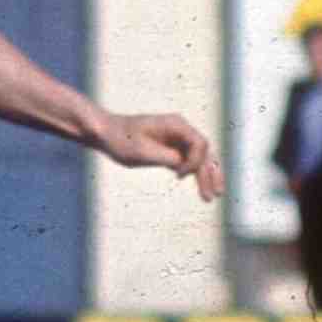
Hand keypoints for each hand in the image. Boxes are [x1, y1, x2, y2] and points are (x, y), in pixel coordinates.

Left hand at [96, 112, 222, 201]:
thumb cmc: (121, 140)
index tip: (179, 175)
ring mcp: (177, 139)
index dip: (195, 161)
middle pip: (204, 151)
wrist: (107, 134)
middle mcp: (180, 130)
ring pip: (199, 158)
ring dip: (207, 176)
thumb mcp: (140, 151)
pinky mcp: (171, 149)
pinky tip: (201, 190)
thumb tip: (181, 164)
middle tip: (215, 194)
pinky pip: (189, 162)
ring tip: (213, 196)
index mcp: (176, 124)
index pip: (199, 143)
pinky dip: (195, 175)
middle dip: (211, 172)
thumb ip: (163, 156)